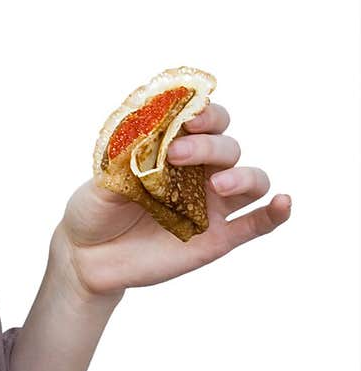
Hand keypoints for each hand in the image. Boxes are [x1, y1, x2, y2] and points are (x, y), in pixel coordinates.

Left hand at [55, 102, 292, 298]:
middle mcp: (200, 172)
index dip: (204, 114)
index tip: (186, 118)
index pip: (205, 120)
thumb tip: (145, 130)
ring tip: (218, 186)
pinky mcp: (218, 238)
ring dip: (243, 176)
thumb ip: (126, 157)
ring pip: (251, 180)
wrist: (87, 256)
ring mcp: (212, 205)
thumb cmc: (96, 209)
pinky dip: (275, 212)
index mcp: (176, 148)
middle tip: (176, 156)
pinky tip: (284, 203)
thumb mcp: (103, 179)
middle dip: (208, 146)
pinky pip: (256, 224)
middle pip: (228, 147)